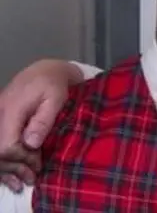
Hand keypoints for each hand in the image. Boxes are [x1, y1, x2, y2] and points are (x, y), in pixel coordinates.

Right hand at [0, 59, 78, 191]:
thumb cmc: (53, 84)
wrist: (44, 71)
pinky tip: (11, 175)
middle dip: (14, 167)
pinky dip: (3, 161)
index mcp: (12, 110)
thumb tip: (31, 143)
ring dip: (7, 168)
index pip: (7, 144)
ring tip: (24, 181)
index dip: (22, 158)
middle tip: (33, 177)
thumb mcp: (56, 98)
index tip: (39, 163)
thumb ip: (43, 120)